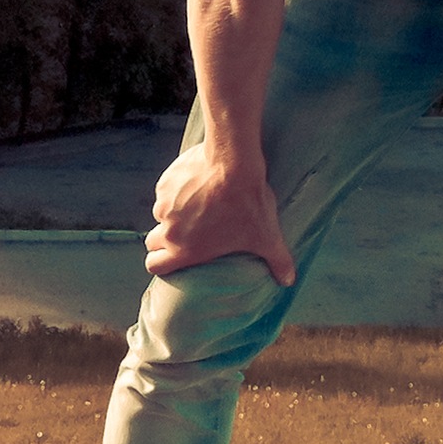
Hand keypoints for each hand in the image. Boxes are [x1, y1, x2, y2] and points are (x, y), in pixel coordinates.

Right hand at [145, 141, 295, 284]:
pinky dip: (176, 190)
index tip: (172, 257)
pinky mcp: (166, 181)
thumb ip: (278, 262)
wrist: (234, 162)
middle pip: (152, 241)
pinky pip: (165, 190)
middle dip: (165, 239)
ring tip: (197, 205)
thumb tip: (289, 281)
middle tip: (186, 233)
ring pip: (161, 214)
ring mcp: (164, 204)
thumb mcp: (266, 236)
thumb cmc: (248, 203)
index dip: (161, 263)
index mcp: (185, 249)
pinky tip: (196, 185)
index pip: (154, 265)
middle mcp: (169, 229)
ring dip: (173, 213)